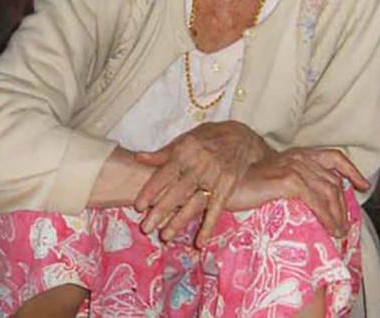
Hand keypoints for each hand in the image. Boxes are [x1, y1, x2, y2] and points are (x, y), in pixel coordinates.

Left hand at [133, 121, 272, 246]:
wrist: (242, 137)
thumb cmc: (208, 137)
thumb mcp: (186, 139)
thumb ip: (164, 153)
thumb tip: (138, 158)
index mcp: (185, 151)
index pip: (164, 174)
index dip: (150, 191)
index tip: (138, 207)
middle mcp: (199, 164)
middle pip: (177, 191)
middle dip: (160, 211)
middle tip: (146, 228)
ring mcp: (215, 177)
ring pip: (194, 203)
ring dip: (179, 221)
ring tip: (165, 237)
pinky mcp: (227, 187)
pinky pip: (216, 209)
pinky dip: (208, 226)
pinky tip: (200, 243)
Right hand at [227, 148, 369, 237]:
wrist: (223, 182)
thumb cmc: (243, 185)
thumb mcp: (273, 179)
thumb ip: (292, 183)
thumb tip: (311, 204)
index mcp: (298, 154)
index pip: (333, 156)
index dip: (351, 170)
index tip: (363, 185)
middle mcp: (300, 157)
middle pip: (333, 181)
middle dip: (343, 205)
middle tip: (343, 226)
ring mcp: (295, 167)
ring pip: (329, 191)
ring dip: (337, 215)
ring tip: (337, 233)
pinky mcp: (289, 180)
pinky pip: (317, 200)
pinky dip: (327, 216)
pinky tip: (328, 229)